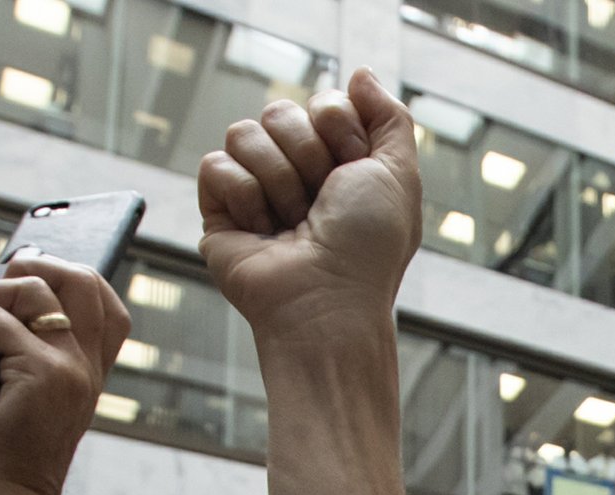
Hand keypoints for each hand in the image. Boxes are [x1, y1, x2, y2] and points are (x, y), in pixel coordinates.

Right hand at [198, 73, 421, 352]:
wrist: (328, 301)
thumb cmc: (368, 249)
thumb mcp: (399, 175)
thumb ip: (391, 117)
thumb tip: (360, 74)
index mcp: (336, 160)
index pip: (322, 102)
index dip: (340, 130)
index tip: (353, 172)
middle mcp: (294, 170)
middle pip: (280, 110)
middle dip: (308, 155)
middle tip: (321, 203)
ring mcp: (254, 188)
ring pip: (244, 132)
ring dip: (279, 180)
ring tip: (293, 223)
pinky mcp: (219, 209)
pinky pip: (216, 165)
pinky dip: (245, 197)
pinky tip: (263, 231)